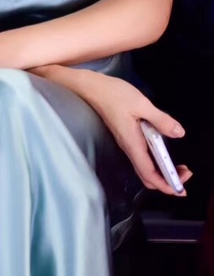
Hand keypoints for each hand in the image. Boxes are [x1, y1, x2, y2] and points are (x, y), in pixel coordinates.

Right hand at [73, 70, 192, 195]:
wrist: (91, 87)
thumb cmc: (113, 95)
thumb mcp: (141, 104)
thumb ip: (161, 120)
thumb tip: (179, 133)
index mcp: (132, 143)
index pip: (149, 174)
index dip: (166, 185)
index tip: (182, 188)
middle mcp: (129, 147)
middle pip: (147, 176)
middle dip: (167, 181)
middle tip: (185, 174)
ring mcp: (126, 142)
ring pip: (145, 168)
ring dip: (162, 172)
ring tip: (178, 166)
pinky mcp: (126, 136)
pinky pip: (142, 157)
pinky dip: (156, 162)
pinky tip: (164, 152)